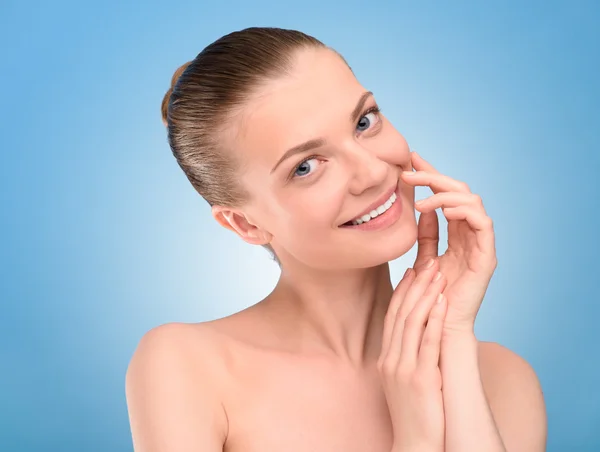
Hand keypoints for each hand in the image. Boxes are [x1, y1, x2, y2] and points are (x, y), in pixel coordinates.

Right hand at [378, 258, 447, 451]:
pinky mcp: (419, 378)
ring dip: (426, 295)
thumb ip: (407, 355)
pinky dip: (435, 318)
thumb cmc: (415, 412)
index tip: (413, 270)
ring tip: (439, 273)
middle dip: (416, 286)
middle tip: (428, 262)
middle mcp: (390, 359)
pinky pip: (427, 342)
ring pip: (412, 322)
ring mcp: (402, 368)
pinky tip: (444, 302)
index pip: (392, 316)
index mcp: (386, 358)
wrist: (415, 443)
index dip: (403, 291)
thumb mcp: (404, 379)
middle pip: (400, 313)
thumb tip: (418, 333)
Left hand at [400, 151, 496, 333]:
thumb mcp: (424, 258)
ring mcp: (481, 244)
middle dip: (434, 177)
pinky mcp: (487, 257)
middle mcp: (471, 234)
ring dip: (445, 194)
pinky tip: (442, 210)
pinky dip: (464, 211)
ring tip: (419, 199)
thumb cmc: (431, 296)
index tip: (410, 159)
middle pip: (459, 192)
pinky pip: (483, 223)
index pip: (446, 195)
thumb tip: (421, 207)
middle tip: (409, 171)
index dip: (431, 175)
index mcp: (457, 233)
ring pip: (472, 202)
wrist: (438, 327)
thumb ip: (425, 234)